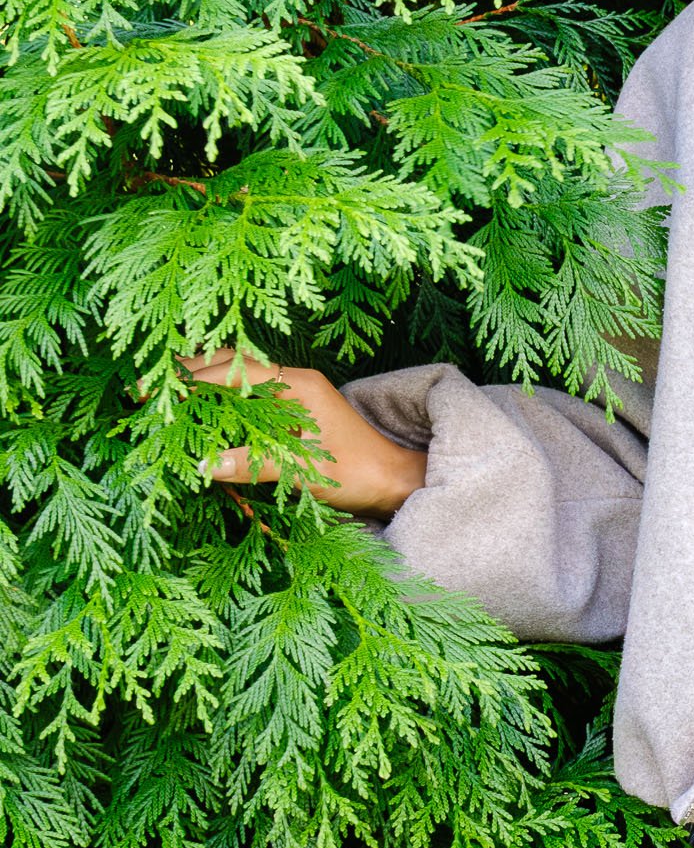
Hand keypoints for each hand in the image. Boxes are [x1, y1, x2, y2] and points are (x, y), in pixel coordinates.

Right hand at [181, 351, 426, 515]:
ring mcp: (293, 394)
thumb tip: (201, 465)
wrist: (395, 482)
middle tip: (145, 393)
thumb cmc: (361, 474)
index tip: (157, 392)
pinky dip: (218, 399)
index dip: (193, 381)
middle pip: (231, 364)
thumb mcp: (305, 471)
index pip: (235, 370)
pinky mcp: (291, 411)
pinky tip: (196, 413)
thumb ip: (255, 465)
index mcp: (299, 385)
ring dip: (200, 384)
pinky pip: (247, 395)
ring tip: (161, 398)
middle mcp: (294, 382)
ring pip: (236, 377)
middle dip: (188, 375)